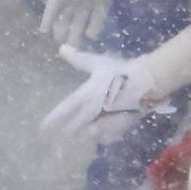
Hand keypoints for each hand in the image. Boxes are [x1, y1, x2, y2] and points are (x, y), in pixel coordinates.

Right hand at [38, 0, 114, 46]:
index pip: (53, 6)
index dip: (48, 18)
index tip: (43, 31)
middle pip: (66, 16)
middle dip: (62, 29)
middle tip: (59, 42)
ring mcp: (90, 0)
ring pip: (80, 20)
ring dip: (77, 32)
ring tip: (74, 45)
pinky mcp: (103, 3)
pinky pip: (97, 18)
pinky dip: (94, 27)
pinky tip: (91, 36)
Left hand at [42, 28, 190, 140]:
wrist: (148, 83)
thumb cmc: (121, 71)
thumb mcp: (98, 63)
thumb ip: (78, 59)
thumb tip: (61, 48)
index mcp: (86, 96)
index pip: (65, 110)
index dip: (53, 119)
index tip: (42, 128)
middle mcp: (93, 112)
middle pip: (75, 127)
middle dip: (66, 132)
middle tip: (58, 137)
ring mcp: (107, 122)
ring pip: (90, 135)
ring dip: (82, 137)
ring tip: (76, 141)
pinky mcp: (121, 127)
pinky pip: (107, 137)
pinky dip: (102, 138)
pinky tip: (100, 139)